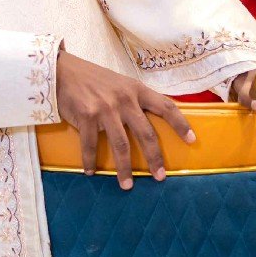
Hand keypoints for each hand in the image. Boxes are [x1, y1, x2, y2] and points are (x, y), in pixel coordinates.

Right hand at [55, 49, 196, 188]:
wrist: (63, 71)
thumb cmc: (93, 80)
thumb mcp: (120, 84)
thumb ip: (135, 100)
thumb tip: (150, 123)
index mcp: (137, 90)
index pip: (166, 106)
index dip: (181, 124)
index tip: (192, 140)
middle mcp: (124, 99)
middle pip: (146, 133)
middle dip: (154, 158)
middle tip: (160, 177)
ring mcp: (105, 108)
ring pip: (121, 145)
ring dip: (124, 169)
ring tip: (127, 185)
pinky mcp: (86, 115)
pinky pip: (90, 145)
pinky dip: (90, 161)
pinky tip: (90, 171)